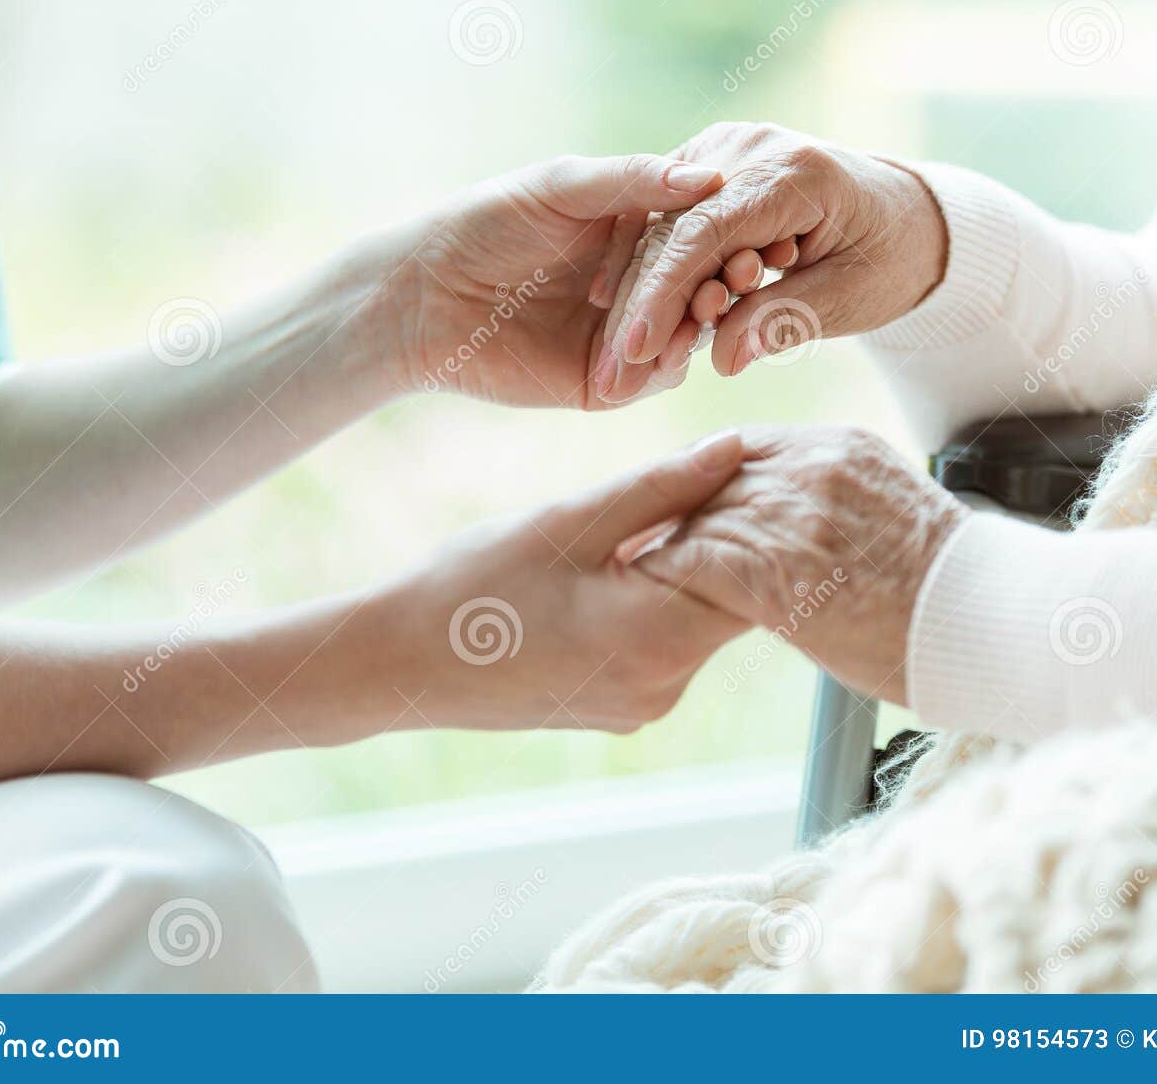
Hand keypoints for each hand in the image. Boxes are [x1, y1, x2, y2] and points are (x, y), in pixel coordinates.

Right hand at [368, 431, 750, 732]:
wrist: (402, 662)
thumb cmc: (476, 583)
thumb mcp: (573, 520)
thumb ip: (663, 486)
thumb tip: (736, 447)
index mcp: (659, 640)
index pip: (755, 574)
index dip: (752, 516)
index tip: (737, 470)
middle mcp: (665, 688)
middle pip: (732, 601)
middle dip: (721, 539)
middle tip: (695, 480)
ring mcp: (645, 706)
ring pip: (699, 621)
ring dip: (687, 569)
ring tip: (645, 521)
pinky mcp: (625, 709)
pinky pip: (666, 646)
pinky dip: (658, 603)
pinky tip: (618, 567)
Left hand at [399, 154, 724, 409]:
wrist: (425, 295)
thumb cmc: (486, 223)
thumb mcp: (563, 187)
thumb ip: (634, 181)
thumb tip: (711, 176)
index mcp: (634, 232)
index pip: (697, 235)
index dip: (724, 235)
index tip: (755, 233)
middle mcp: (636, 284)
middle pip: (700, 289)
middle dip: (721, 286)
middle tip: (740, 280)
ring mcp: (623, 336)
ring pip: (683, 336)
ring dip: (700, 326)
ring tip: (708, 313)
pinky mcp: (604, 382)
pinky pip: (650, 378)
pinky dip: (664, 365)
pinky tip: (671, 349)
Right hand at [594, 123, 948, 400]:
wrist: (904, 216)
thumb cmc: (887, 258)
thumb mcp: (850, 298)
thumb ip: (785, 321)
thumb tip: (723, 361)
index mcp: (792, 172)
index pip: (705, 232)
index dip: (664, 294)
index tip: (636, 351)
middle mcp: (748, 147)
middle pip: (672, 232)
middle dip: (640, 310)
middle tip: (611, 379)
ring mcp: (723, 151)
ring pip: (660, 231)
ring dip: (638, 299)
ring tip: (617, 367)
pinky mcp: (708, 167)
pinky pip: (667, 225)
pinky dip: (650, 276)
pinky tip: (626, 324)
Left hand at [630, 426, 966, 706]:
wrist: (990, 623)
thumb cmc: (950, 589)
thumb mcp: (893, 513)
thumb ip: (837, 500)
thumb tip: (800, 524)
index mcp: (840, 446)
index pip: (746, 448)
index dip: (708, 481)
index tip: (685, 510)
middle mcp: (812, 466)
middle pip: (711, 476)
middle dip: (675, 512)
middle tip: (639, 542)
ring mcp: (793, 513)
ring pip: (696, 515)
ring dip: (662, 546)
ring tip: (633, 572)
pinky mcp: (777, 569)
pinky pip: (694, 560)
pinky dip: (664, 576)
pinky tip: (649, 595)